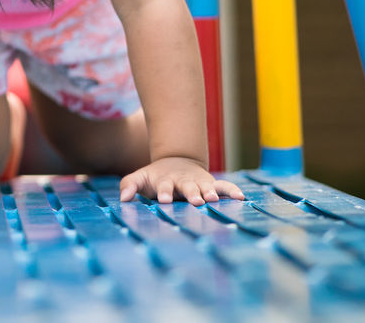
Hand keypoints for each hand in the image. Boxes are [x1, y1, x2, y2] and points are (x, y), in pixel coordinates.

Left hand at [119, 156, 244, 204]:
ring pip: (206, 187)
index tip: (164, 200)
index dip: (164, 192)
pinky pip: (224, 186)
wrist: (175, 163)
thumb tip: (123, 199)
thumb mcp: (140, 178)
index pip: (164, 187)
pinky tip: (241, 197)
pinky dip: (232, 191)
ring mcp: (199, 182)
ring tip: (214, 199)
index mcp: (165, 181)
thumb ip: (129, 185)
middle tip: (196, 201)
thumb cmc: (155, 177)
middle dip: (191, 193)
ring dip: (210, 192)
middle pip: (187, 187)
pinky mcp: (211, 184)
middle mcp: (184, 182)